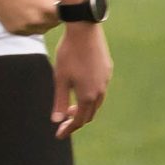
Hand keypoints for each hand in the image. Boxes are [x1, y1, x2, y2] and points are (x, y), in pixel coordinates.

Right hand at [0, 0, 58, 34]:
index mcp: (49, 8)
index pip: (66, 15)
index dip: (62, 7)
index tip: (57, 0)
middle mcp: (38, 22)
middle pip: (53, 23)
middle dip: (51, 14)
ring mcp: (25, 28)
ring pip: (40, 29)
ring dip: (40, 20)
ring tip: (30, 4)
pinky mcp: (14, 30)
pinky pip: (27, 30)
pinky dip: (27, 23)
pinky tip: (21, 9)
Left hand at [51, 22, 110, 138]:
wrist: (85, 30)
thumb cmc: (69, 54)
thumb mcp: (60, 79)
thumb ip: (60, 101)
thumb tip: (57, 120)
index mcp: (88, 96)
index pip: (79, 120)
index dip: (68, 129)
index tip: (58, 135)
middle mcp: (100, 91)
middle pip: (90, 114)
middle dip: (76, 121)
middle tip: (63, 123)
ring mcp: (106, 80)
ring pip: (96, 102)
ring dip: (84, 108)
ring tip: (71, 107)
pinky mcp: (107, 70)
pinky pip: (100, 89)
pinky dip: (90, 96)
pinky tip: (81, 89)